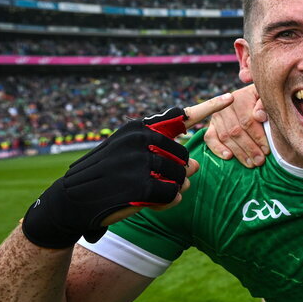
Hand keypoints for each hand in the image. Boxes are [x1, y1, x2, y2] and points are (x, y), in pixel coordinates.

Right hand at [20, 94, 233, 248]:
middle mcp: (141, 138)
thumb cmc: (107, 179)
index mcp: (140, 128)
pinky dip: (166, 202)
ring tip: (147, 191)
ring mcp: (141, 161)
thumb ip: (165, 157)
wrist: (70, 201)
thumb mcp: (132, 159)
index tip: (231, 98)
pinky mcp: (142, 184)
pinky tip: (149, 202)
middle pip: (186, 157)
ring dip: (171, 189)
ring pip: (182, 177)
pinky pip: (172, 195)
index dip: (209, 108)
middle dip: (177, 174)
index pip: (179, 116)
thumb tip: (198, 166)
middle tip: (154, 182)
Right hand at [204, 84, 268, 167]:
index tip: (267, 150)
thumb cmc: (262, 103)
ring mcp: (216, 117)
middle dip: (249, 148)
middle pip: (236, 131)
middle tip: (260, 161)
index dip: (257, 137)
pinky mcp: (210, 126)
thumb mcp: (267, 99)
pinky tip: (229, 157)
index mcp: (239, 97)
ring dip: (238, 152)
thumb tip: (259, 116)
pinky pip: (210, 138)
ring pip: (225, 137)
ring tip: (251, 164)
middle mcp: (225, 106)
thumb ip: (265, 104)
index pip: (247, 121)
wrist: (250, 99)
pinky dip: (218, 149)